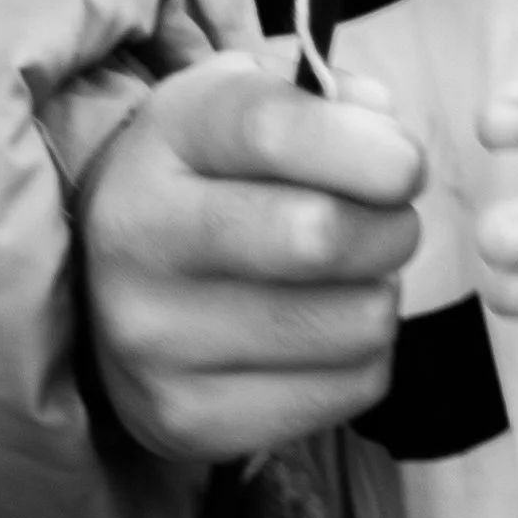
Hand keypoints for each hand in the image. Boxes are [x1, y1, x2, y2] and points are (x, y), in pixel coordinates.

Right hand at [79, 53, 423, 458]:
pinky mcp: (189, 418)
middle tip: (389, 220)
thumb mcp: (247, 103)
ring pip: (351, 322)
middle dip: (389, 226)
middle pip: (316, 236)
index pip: (268, 130)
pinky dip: (362, 357)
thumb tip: (386, 128)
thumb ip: (325, 98)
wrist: (110, 284)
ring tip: (347, 278)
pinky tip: (322, 331)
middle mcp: (140, 236)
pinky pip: (349, 390)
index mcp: (162, 138)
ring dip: (378, 294)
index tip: (407, 163)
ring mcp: (157, 339)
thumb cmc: (211, 176)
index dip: (361, 145)